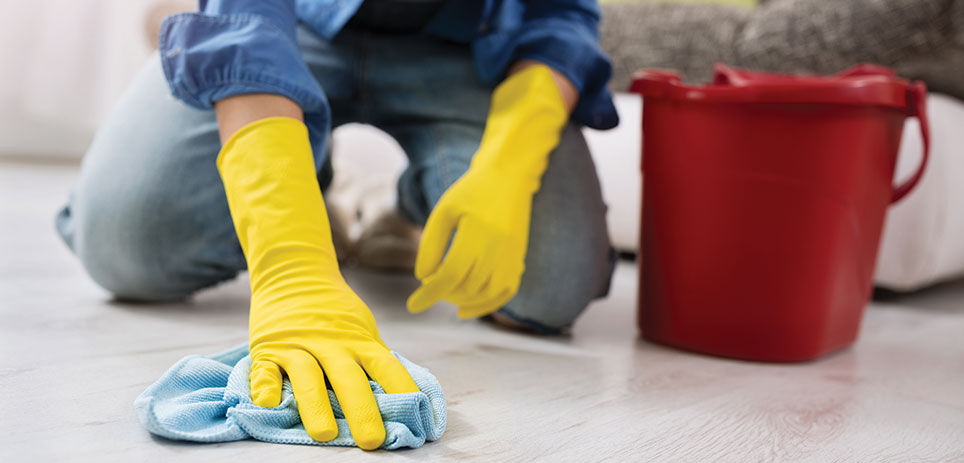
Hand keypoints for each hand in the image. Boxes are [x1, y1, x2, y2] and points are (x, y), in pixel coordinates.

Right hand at [217, 117, 417, 449]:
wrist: (293, 272)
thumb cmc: (333, 312)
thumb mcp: (360, 329)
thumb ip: (372, 358)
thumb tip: (401, 394)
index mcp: (357, 340)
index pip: (385, 364)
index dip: (400, 388)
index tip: (416, 412)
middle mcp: (329, 343)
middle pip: (348, 377)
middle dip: (362, 410)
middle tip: (373, 440)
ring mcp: (296, 346)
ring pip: (307, 376)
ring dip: (316, 405)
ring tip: (325, 434)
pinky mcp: (267, 348)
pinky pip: (264, 369)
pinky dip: (265, 385)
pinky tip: (268, 404)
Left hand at [406, 64, 569, 317]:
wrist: (509, 178)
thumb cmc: (471, 192)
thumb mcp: (444, 211)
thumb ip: (431, 244)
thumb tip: (423, 278)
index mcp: (478, 231)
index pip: (452, 273)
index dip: (430, 293)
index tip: (412, 306)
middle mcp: (500, 247)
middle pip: (468, 286)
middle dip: (443, 293)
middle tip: (429, 285)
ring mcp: (513, 255)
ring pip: (487, 294)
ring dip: (462, 301)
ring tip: (445, 293)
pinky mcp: (519, 259)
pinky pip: (506, 292)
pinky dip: (486, 306)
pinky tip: (464, 311)